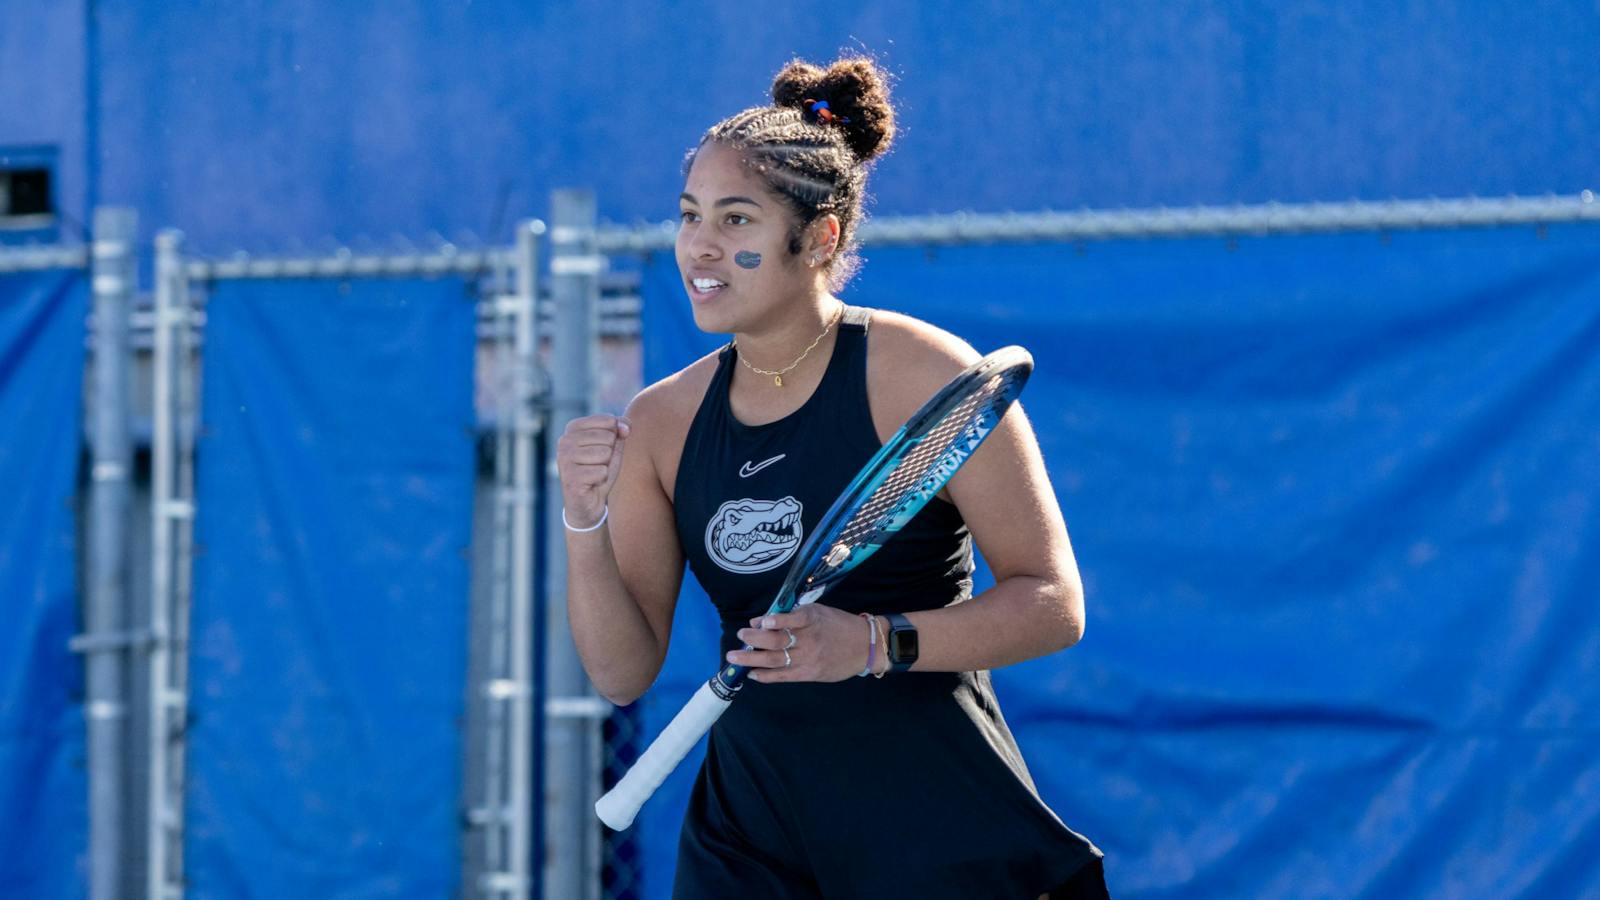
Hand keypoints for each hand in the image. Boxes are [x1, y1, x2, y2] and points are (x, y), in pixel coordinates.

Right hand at [556, 414, 629, 527]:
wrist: (589, 502)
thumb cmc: (600, 470)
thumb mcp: (614, 446)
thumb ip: (621, 429)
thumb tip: (625, 427)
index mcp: (573, 428)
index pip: (609, 420)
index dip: (614, 438)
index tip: (603, 449)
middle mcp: (564, 440)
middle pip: (608, 437)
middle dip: (609, 454)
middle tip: (598, 465)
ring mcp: (564, 458)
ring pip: (605, 454)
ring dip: (605, 467)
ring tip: (594, 473)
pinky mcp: (570, 477)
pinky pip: (602, 472)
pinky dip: (602, 480)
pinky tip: (591, 484)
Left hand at [728, 604, 873, 682]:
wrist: (865, 646)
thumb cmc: (839, 625)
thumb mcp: (818, 612)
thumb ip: (791, 615)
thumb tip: (760, 622)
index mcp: (812, 619)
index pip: (790, 619)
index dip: (773, 621)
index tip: (758, 622)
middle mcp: (809, 639)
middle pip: (776, 641)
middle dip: (753, 639)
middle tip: (740, 636)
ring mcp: (809, 658)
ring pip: (774, 660)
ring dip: (751, 659)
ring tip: (734, 657)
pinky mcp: (810, 673)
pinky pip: (783, 676)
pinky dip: (765, 676)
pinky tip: (752, 674)